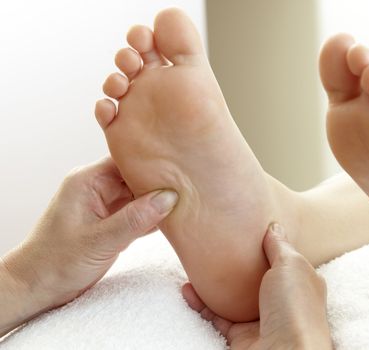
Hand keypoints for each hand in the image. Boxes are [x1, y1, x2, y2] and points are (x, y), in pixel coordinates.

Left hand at [0, 157, 177, 334]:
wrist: (37, 287)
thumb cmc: (57, 262)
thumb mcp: (100, 241)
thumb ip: (136, 219)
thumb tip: (169, 198)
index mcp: (87, 181)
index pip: (125, 160)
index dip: (152, 162)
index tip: (179, 168)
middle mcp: (96, 188)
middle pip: (135, 176)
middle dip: (159, 183)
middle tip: (188, 187)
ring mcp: (103, 204)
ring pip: (138, 195)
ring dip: (157, 202)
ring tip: (184, 203)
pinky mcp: (110, 220)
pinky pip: (136, 212)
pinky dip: (151, 217)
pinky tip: (170, 220)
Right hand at [182, 223, 331, 349]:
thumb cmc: (295, 308)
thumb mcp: (291, 265)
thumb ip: (279, 245)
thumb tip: (274, 226)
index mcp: (300, 283)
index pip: (281, 260)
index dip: (264, 246)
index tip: (242, 229)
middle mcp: (282, 301)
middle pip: (254, 278)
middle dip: (234, 265)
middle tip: (213, 247)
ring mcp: (261, 319)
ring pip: (232, 298)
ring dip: (212, 284)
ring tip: (194, 267)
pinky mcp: (241, 336)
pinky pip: (216, 317)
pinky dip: (200, 304)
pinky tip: (187, 290)